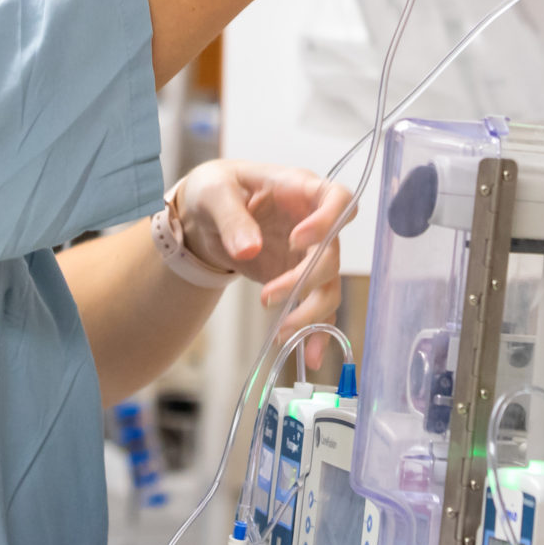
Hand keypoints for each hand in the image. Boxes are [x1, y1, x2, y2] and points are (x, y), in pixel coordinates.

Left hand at [172, 160, 351, 370]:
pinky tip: (308, 355)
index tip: (297, 241)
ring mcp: (309, 254)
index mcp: (299, 189)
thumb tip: (248, 251)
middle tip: (268, 297)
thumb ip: (231, 218)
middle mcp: (314, 223)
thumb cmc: (215, 190)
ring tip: (281, 332)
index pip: (338, 199)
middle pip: (332, 252)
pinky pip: (317, 308)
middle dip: (307, 279)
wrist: (205, 216)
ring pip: (329, 286)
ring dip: (311, 313)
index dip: (328, 221)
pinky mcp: (299, 280)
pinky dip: (315, 332)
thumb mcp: (214, 193)